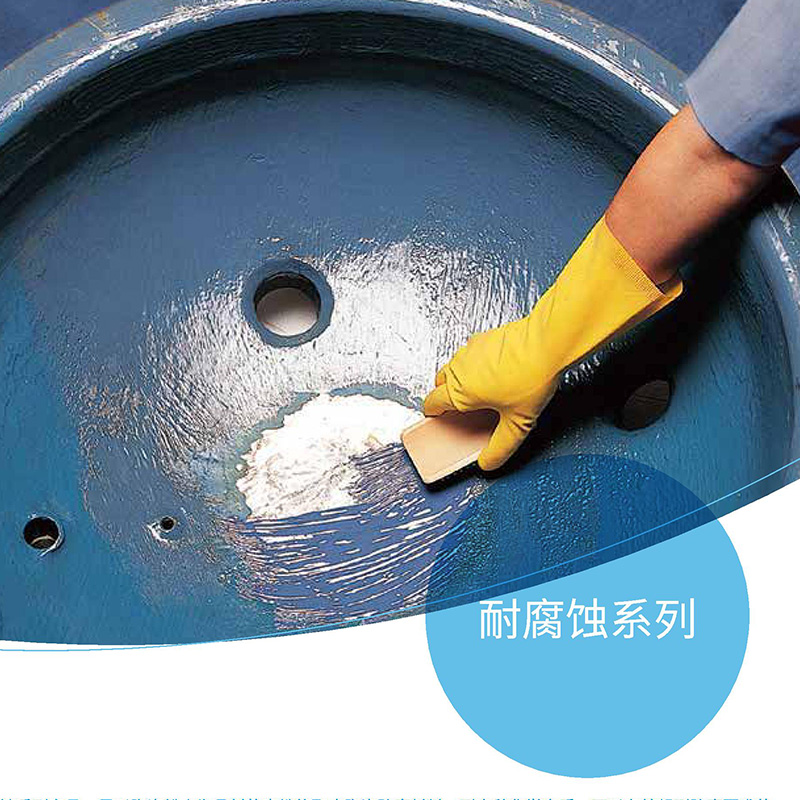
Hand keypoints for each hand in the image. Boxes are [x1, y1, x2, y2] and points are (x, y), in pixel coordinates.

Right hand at [423, 319, 558, 470]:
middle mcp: (458, 369)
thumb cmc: (532, 377)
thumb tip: (488, 462)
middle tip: (466, 407)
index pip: (431, 404)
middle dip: (446, 396)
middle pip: (439, 384)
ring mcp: (469, 350)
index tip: (440, 418)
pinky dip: (476, 363)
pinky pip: (470, 354)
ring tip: (485, 389)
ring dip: (461, 378)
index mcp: (459, 392)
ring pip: (454, 367)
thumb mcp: (517, 425)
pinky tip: (498, 371)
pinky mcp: (483, 337)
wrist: (548, 342)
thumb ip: (500, 448)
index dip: (434, 414)